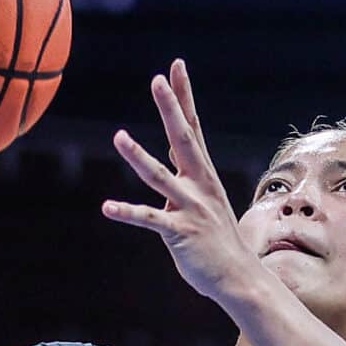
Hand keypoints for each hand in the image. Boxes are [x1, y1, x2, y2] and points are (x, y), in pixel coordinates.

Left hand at [101, 60, 265, 305]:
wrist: (238, 277)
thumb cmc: (218, 243)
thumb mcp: (203, 206)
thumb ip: (184, 187)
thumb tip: (168, 176)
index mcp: (203, 175)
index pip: (192, 127)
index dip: (183, 97)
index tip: (174, 67)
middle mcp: (199, 185)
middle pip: (182, 139)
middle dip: (170, 108)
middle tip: (157, 79)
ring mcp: (190, 208)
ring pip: (160, 177)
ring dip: (138, 156)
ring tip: (119, 136)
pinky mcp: (180, 232)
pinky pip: (149, 220)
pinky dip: (127, 212)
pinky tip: (107, 207)